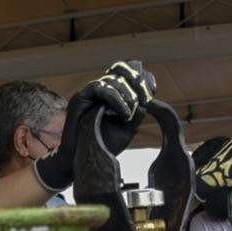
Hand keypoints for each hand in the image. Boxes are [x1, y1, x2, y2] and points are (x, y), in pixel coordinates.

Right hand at [34, 60, 155, 191]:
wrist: (83, 159)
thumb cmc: (103, 145)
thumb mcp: (126, 129)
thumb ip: (136, 115)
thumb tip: (145, 102)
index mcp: (112, 95)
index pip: (127, 75)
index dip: (141, 78)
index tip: (152, 90)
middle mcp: (100, 90)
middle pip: (120, 71)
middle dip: (136, 81)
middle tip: (147, 95)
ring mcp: (89, 93)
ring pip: (112, 80)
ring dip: (127, 94)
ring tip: (133, 111)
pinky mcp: (79, 98)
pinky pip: (100, 89)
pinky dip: (115, 99)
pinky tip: (124, 113)